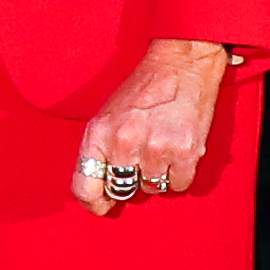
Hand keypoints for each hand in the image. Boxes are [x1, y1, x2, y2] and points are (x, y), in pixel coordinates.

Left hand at [73, 38, 237, 216]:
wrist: (180, 64)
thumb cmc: (143, 90)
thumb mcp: (108, 115)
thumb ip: (100, 150)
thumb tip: (100, 193)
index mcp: (98, 133)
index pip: (85, 186)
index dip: (93, 201)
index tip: (102, 205)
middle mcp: (123, 142)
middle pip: (121, 189)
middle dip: (130, 181)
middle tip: (141, 160)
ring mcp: (155, 148)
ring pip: (151, 188)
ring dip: (157, 174)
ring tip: (161, 145)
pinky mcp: (184, 152)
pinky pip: (179, 185)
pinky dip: (179, 174)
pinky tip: (178, 150)